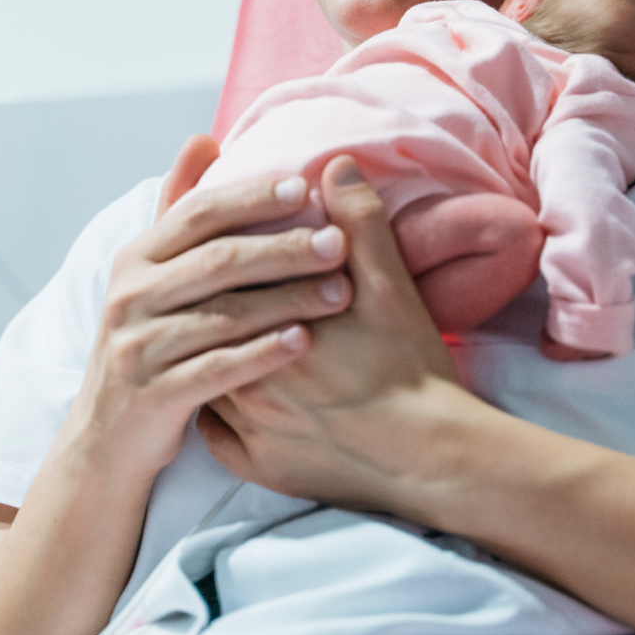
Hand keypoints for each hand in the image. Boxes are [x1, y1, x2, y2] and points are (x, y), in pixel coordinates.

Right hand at [51, 134, 355, 485]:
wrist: (105, 437)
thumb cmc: (148, 341)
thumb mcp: (151, 273)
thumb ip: (178, 207)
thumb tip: (202, 138)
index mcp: (136, 257)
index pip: (197, 212)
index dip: (250, 197)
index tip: (305, 186)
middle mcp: (131, 295)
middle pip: (217, 261)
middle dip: (283, 248)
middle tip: (338, 243)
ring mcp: (139, 346)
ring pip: (223, 314)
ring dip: (287, 301)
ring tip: (340, 293)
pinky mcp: (154, 394)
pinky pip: (216, 369)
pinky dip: (262, 354)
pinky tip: (303, 341)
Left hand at [199, 155, 465, 510]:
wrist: (432, 455)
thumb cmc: (411, 368)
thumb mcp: (390, 285)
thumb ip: (359, 221)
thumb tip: (335, 166)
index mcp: (270, 326)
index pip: (221, 283)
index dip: (221, 260)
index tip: (224, 250)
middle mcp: (247, 378)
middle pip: (203, 332)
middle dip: (207, 311)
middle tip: (216, 294)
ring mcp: (249, 429)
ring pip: (204, 382)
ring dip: (209, 359)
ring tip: (215, 338)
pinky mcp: (259, 468)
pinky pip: (215, 438)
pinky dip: (218, 415)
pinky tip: (228, 396)